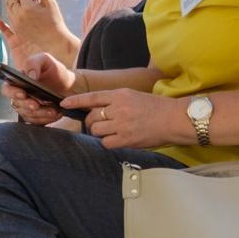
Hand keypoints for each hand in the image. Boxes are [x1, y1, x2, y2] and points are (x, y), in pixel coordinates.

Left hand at [0, 0, 73, 60]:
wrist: (53, 40)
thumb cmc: (55, 20)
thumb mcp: (51, 3)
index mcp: (28, 6)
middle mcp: (19, 14)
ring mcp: (16, 22)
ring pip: (8, 7)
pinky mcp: (16, 29)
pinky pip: (9, 16)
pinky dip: (9, 8)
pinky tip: (11, 5)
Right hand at [5, 52, 75, 125]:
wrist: (68, 85)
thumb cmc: (53, 71)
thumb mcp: (44, 60)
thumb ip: (33, 63)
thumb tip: (30, 75)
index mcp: (17, 82)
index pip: (7, 89)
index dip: (12, 92)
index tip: (23, 93)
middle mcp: (19, 96)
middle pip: (17, 104)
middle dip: (27, 105)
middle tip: (37, 104)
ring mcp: (26, 108)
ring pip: (28, 114)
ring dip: (40, 113)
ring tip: (53, 110)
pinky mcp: (35, 117)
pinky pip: (37, 121)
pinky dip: (46, 119)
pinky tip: (56, 114)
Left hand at [61, 88, 184, 149]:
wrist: (175, 119)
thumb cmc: (157, 108)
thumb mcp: (135, 97)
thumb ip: (117, 102)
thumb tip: (98, 110)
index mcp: (121, 95)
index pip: (92, 97)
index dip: (76, 101)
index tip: (63, 104)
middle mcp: (119, 108)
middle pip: (92, 117)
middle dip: (94, 122)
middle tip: (106, 124)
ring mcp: (122, 124)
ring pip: (96, 130)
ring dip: (101, 132)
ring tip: (115, 132)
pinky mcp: (126, 139)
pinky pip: (106, 143)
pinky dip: (109, 142)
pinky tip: (120, 139)